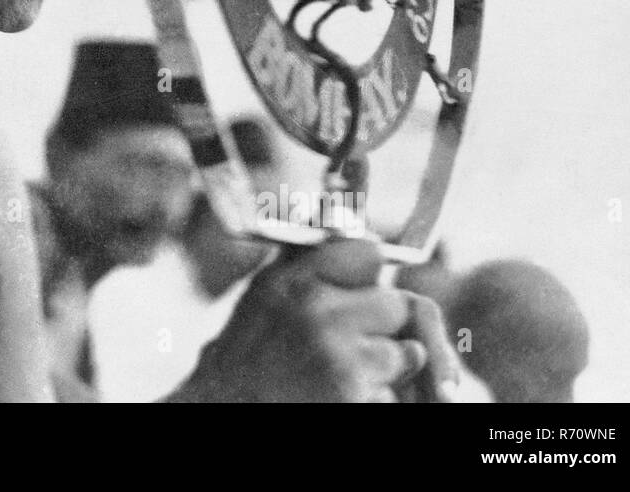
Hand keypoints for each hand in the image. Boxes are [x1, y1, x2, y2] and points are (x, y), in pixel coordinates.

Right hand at [172, 237, 459, 401]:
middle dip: (383, 328)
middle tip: (352, 347)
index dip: (370, 275)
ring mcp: (336, 350)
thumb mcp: (262, 297)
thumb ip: (302, 264)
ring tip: (342, 376)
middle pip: (394, 303)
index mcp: (291, 280)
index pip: (367, 252)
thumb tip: (341, 222)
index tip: (363, 290)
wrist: (225, 408)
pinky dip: (379, 399)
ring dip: (385, 369)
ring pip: (404, 351)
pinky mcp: (352, 388)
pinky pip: (395, 391)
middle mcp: (313, 308)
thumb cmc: (244, 362)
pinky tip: (341, 397)